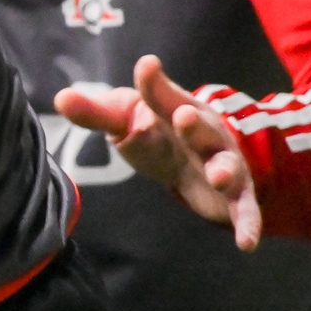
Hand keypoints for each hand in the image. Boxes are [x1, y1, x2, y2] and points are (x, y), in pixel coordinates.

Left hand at [55, 54, 261, 251]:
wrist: (190, 157)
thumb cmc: (154, 131)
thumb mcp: (124, 119)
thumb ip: (96, 113)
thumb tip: (62, 98)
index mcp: (176, 111)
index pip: (162, 96)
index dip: (153, 84)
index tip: (146, 66)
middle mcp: (203, 135)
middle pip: (201, 127)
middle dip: (194, 123)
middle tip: (183, 116)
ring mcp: (223, 164)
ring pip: (227, 167)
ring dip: (224, 170)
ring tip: (218, 177)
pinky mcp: (233, 196)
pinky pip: (243, 210)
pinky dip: (248, 224)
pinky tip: (247, 243)